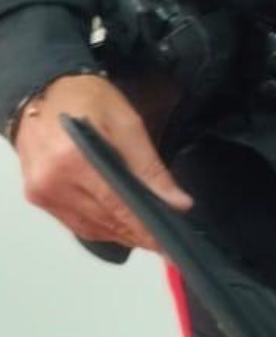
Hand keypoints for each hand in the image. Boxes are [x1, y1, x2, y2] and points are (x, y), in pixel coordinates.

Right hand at [11, 74, 191, 249]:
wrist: (42, 91)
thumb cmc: (87, 100)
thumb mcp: (128, 125)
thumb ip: (150, 168)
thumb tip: (177, 203)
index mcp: (73, 160)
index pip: (119, 206)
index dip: (146, 229)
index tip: (170, 245)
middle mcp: (52, 182)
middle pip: (105, 222)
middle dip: (139, 234)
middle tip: (168, 244)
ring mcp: (41, 192)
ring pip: (91, 228)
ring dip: (122, 235)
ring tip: (150, 237)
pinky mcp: (38, 197)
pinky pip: (76, 224)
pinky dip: (102, 228)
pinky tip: (123, 227)